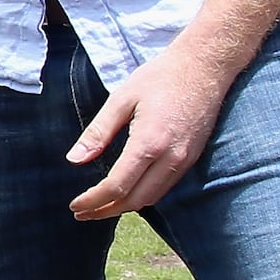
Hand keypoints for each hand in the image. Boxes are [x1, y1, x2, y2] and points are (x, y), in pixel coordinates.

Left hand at [67, 41, 231, 219]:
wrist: (205, 67)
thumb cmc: (160, 77)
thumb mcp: (121, 99)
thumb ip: (98, 132)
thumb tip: (74, 160)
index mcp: (149, 142)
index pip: (117, 186)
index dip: (94, 201)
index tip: (75, 205)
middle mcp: (170, 158)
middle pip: (135, 200)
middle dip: (106, 210)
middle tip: (82, 213)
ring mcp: (185, 160)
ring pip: (152, 198)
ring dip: (125, 206)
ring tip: (100, 206)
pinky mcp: (192, 158)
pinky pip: (165, 187)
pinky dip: (143, 196)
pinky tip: (127, 192)